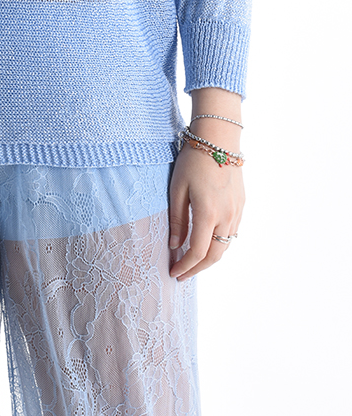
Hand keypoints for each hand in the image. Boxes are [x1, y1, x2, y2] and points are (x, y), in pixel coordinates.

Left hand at [168, 143, 244, 280]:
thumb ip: (177, 220)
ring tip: (193, 262)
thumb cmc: (193, 162)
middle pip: (215, 255)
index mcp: (208, 213)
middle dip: (198, 269)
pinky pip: (232, 233)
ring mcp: (236, 212)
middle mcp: (226, 217)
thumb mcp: (177, 189)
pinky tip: (207, 243)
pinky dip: (220, 244)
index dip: (185, 266)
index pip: (198, 252)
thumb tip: (174, 245)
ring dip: (210, 258)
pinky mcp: (241, 206)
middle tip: (183, 274)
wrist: (218, 141)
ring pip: (225, 246)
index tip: (174, 273)